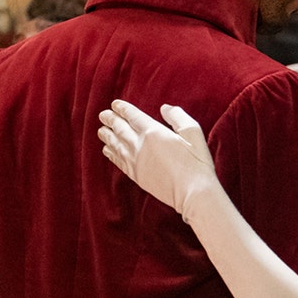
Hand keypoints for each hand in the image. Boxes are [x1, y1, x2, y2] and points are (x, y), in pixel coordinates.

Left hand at [98, 100, 218, 219]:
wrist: (193, 193)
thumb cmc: (197, 163)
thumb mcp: (193, 132)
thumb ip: (178, 117)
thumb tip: (164, 108)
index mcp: (153, 132)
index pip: (132, 117)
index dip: (122, 109)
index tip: (115, 104)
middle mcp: (140, 146)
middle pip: (120, 129)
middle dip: (110, 120)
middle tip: (102, 115)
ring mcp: (136, 162)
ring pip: (116, 145)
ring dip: (107, 137)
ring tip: (101, 131)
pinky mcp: (136, 176)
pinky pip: (118, 162)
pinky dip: (111, 154)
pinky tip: (107, 151)